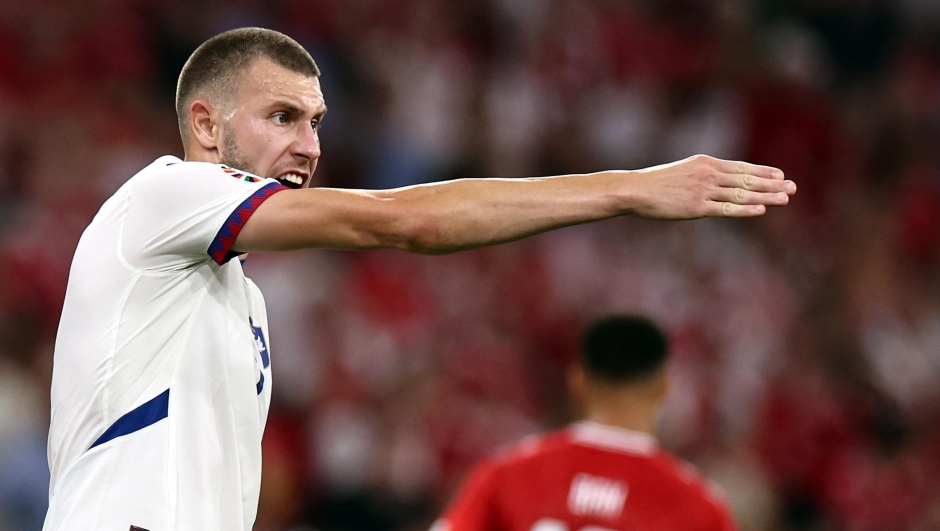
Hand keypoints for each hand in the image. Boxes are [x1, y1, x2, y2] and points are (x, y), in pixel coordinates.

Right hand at [626, 154, 794, 219]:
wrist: (635, 190)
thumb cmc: (654, 183)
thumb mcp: (682, 172)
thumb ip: (701, 176)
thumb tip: (717, 182)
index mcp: (705, 163)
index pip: (741, 167)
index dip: (762, 171)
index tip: (780, 174)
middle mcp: (708, 174)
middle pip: (746, 179)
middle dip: (772, 184)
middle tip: (793, 187)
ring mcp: (703, 191)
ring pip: (741, 193)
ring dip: (765, 196)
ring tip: (785, 198)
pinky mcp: (696, 208)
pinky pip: (726, 209)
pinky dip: (744, 209)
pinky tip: (760, 210)